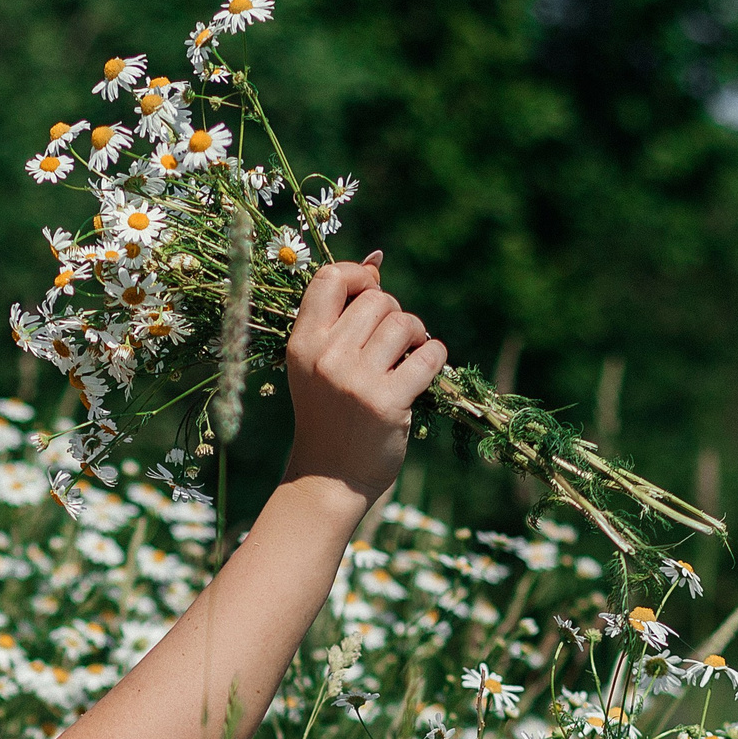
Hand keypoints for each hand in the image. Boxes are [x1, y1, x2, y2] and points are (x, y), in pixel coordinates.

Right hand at [279, 253, 447, 503]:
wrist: (329, 479)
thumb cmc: (328, 415)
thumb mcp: (319, 364)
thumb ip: (342, 315)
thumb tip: (377, 259)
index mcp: (302, 344)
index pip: (331, 277)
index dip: (359, 276)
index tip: (370, 294)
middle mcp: (325, 357)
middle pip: (378, 299)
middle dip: (393, 315)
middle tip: (392, 344)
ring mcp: (355, 380)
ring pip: (405, 323)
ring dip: (416, 336)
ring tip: (408, 357)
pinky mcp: (387, 402)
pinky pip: (429, 355)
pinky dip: (435, 358)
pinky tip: (424, 373)